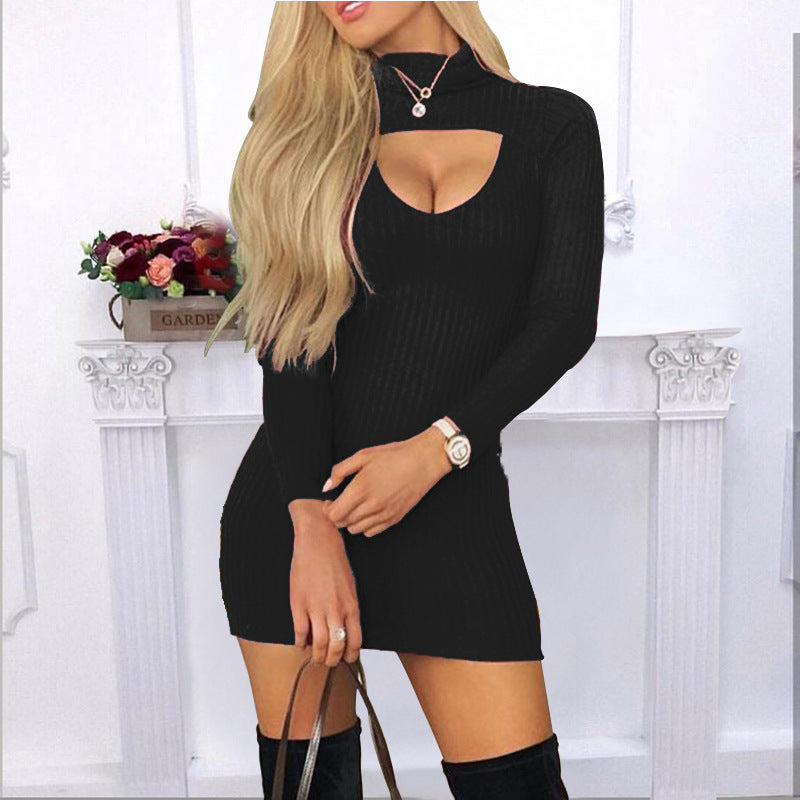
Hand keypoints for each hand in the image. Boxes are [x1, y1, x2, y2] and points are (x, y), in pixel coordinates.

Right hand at [288, 499, 362, 665]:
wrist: (318, 541)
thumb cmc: (335, 561)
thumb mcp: (349, 586)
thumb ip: (348, 609)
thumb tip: (344, 629)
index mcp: (351, 605)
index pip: (355, 640)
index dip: (350, 655)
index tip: (346, 659)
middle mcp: (335, 609)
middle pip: (336, 647)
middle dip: (332, 660)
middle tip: (328, 662)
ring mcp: (316, 607)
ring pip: (318, 644)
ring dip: (317, 656)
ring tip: (315, 657)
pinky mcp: (298, 603)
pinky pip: (299, 632)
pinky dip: (300, 643)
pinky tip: (301, 644)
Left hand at [322, 427, 452, 537]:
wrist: (423, 461)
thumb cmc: (393, 455)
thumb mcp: (363, 455)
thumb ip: (340, 471)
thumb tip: (326, 487)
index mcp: (360, 489)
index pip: (333, 514)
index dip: (327, 509)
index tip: (330, 501)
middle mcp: (371, 506)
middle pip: (342, 523)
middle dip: (337, 515)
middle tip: (341, 503)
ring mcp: (384, 514)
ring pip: (355, 530)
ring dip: (350, 521)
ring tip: (355, 507)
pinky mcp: (394, 519)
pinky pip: (371, 532)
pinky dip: (365, 526)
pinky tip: (368, 512)